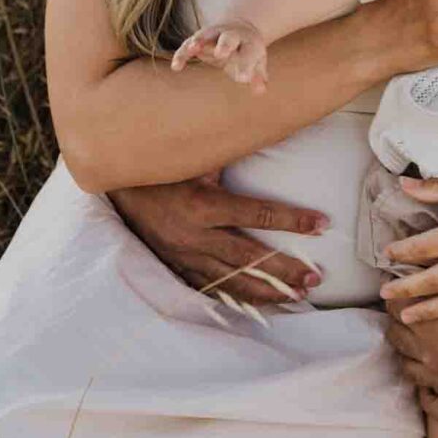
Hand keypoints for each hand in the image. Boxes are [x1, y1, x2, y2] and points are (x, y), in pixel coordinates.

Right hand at [107, 175, 327, 304]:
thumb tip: (273, 132)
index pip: (259, 214)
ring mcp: (184, 256)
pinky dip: (236, 296)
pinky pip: (210, 288)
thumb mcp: (196, 156)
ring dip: (266, 290)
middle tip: (315, 279)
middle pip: (249, 257)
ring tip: (296, 296)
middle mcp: (194, 236)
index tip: (322, 224)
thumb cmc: (161, 165)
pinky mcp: (176, 267)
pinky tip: (258, 304)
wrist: (115, 187)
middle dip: (285, 270)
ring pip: (231, 280)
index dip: (293, 220)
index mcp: (203, 205)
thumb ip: (232, 155)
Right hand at [171, 17, 269, 90]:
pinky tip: (176, 67)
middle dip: (225, 45)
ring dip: (198, 41)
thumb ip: (258, 77)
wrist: (238, 29)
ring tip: (192, 49)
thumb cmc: (248, 52)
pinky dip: (182, 54)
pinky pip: (188, 46)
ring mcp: (213, 35)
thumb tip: (261, 91)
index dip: (247, 64)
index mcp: (249, 43)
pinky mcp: (198, 40)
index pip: (249, 53)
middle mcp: (231, 36)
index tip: (244, 79)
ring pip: (205, 36)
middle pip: (228, 39)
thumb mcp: (257, 63)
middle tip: (221, 54)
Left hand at [387, 282, 437, 418]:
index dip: (396, 300)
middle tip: (409, 324)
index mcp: (430, 317)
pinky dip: (429, 400)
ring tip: (419, 353)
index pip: (393, 307)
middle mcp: (432, 349)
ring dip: (412, 361)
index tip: (399, 297)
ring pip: (409, 371)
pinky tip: (431, 390)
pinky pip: (436, 408)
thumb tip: (417, 265)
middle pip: (395, 337)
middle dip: (401, 329)